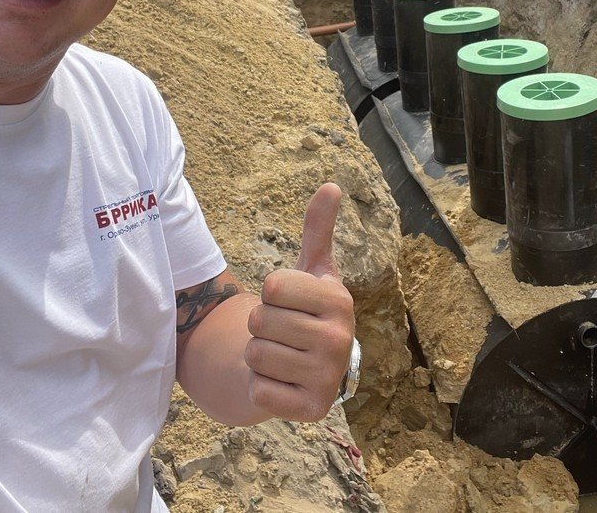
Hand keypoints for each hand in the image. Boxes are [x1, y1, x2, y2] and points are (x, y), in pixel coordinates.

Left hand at [245, 183, 355, 421]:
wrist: (304, 369)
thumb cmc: (304, 312)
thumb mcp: (310, 271)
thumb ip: (318, 229)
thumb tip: (330, 185)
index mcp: (340, 301)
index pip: (273, 286)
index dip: (270, 292)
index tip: (288, 302)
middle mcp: (341, 340)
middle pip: (260, 321)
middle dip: (260, 325)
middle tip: (281, 332)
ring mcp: (328, 378)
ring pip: (255, 355)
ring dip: (258, 356)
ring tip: (280, 356)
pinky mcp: (312, 410)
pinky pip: (258, 390)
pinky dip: (260, 387)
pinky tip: (281, 383)